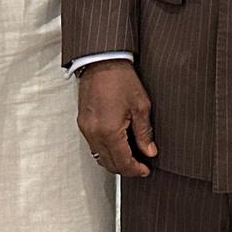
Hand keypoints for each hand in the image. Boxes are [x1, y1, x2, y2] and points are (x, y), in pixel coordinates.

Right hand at [78, 61, 158, 178]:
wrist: (101, 61)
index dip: (135, 169)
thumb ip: (144, 133)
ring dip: (114, 161)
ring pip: (99, 157)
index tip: (145, 170)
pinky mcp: (82, 123)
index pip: (122, 162)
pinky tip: (117, 146)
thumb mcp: (141, 106)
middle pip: (109, 163)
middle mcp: (94, 134)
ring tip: (130, 158)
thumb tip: (149, 151)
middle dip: (125, 169)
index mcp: (109, 131)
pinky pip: (93, 146)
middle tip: (140, 167)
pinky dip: (105, 151)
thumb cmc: (121, 79)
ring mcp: (85, 129)